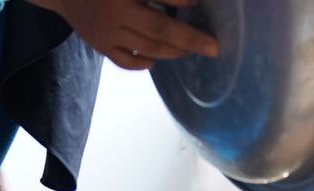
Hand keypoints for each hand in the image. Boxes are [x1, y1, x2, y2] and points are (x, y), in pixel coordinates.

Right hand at [27, 0, 218, 70]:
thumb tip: (187, 1)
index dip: (179, 1)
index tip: (198, 5)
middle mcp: (115, 12)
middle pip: (159, 30)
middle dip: (189, 39)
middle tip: (213, 47)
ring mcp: (107, 33)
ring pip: (147, 49)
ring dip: (174, 52)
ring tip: (190, 50)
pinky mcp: (101, 46)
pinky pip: (128, 62)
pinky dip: (146, 62)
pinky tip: (158, 58)